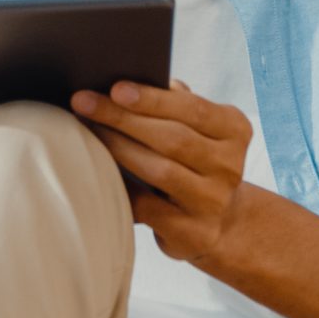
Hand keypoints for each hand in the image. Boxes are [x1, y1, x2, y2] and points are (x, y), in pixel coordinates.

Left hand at [71, 79, 253, 264]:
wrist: (219, 221)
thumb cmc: (193, 160)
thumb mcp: (196, 128)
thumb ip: (175, 103)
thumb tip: (126, 84)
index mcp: (235, 130)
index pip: (193, 109)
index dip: (153, 98)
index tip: (115, 88)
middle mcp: (230, 166)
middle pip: (174, 138)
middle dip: (123, 118)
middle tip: (83, 103)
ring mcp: (214, 202)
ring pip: (160, 171)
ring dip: (118, 148)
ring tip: (87, 131)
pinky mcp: (194, 233)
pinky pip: (148, 207)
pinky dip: (122, 188)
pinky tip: (98, 172)